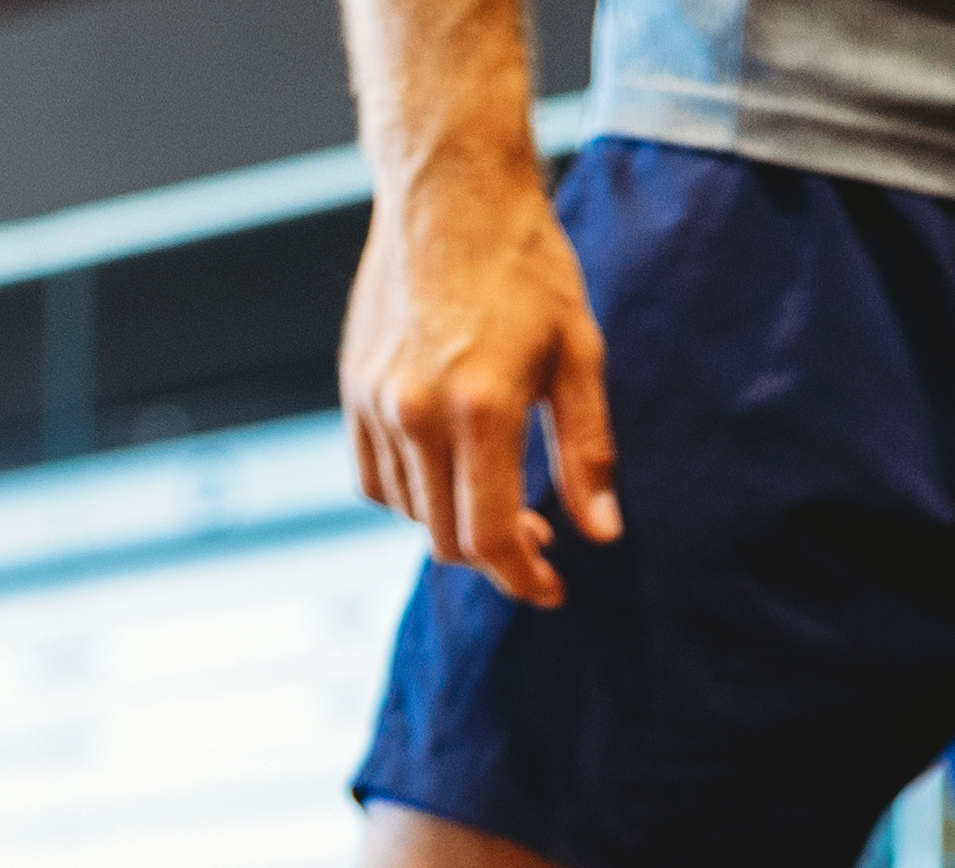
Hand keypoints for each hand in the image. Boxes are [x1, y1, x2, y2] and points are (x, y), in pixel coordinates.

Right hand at [339, 168, 620, 604]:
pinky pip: (373, 478)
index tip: (551, 588)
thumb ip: (587, 452)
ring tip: (498, 498)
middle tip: (538, 538)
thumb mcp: (579, 354)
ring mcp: (376, 400)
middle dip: (496, 556)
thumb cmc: (528, 268)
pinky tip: (449, 473)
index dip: (523, 578)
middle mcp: (417, 411)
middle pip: (446, 538)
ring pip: (409, 513)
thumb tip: (601, 534)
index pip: (492, 536)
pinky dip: (411, 495)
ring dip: (454, 523)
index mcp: (482, 407)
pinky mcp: (353, 388)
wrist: (451, 193)